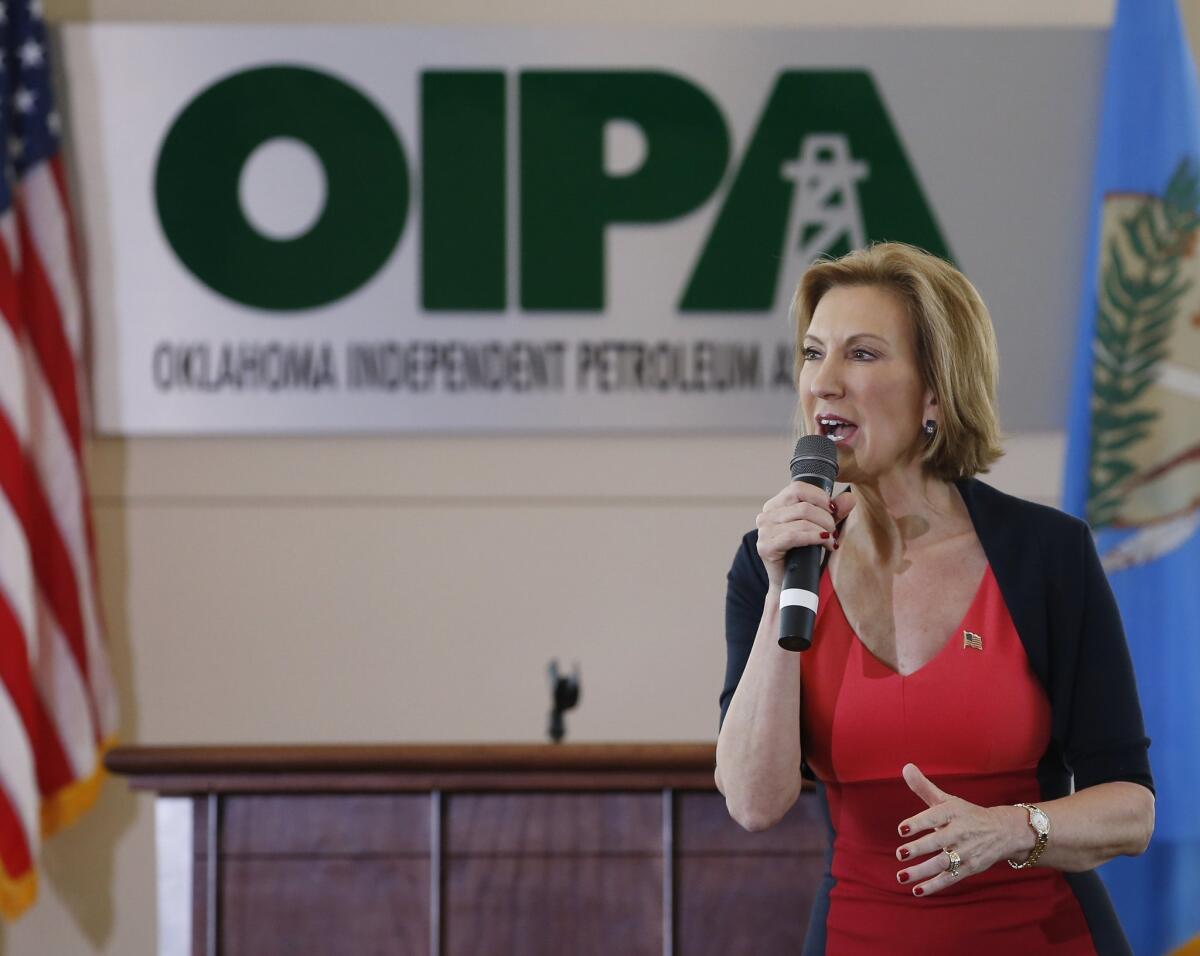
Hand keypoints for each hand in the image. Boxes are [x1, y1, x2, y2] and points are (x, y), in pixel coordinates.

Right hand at [756, 483, 855, 588]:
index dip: (820, 497)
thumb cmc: (804, 555)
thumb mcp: (821, 527)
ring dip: (823, 530)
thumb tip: (850, 498)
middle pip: (803, 505)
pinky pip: (794, 535)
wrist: (790, 585)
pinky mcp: (766, 546)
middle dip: (826, 518)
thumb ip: (834, 512)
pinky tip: (825, 543)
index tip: (833, 511)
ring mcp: (764, 531)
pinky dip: (814, 537)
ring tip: (831, 540)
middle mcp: (766, 515)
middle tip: (834, 531)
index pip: (798, 488)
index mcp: (775, 506)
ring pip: (802, 520)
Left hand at [894, 763, 1028, 896]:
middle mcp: (960, 832)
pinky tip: (917, 890)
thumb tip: (905, 767)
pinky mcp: (969, 868)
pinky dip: (935, 885)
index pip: (935, 817)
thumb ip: (924, 787)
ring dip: (922, 871)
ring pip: (942, 863)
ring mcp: (966, 851)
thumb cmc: (966, 814)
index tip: (901, 829)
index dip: (918, 823)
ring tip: (901, 876)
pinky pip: (950, 878)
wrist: (1003, 832)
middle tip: (900, 853)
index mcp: (954, 812)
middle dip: (920, 848)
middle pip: (938, 841)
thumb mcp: (947, 799)